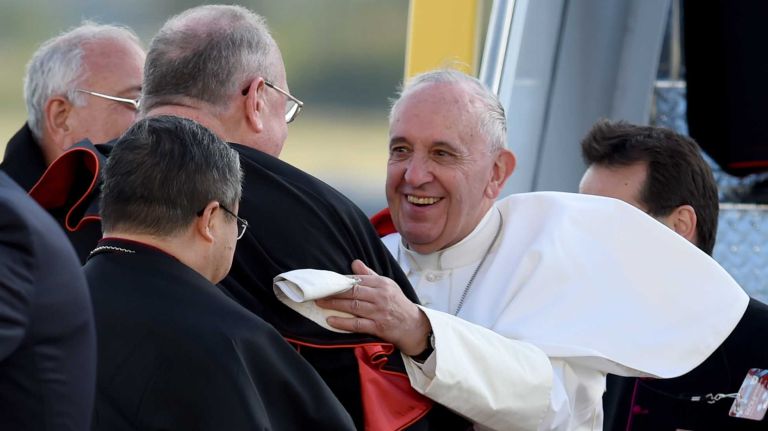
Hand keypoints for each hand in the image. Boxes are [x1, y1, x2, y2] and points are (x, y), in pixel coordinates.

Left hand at [316, 259, 430, 355]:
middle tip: (318, 292)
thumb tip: (354, 262)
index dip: (340, 281)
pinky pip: (357, 324)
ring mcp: (379, 312)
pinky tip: (331, 320)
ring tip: (320, 303)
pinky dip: (342, 322)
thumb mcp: (387, 286)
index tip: (327, 282)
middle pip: (352, 292)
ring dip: (334, 305)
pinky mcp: (378, 327)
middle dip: (333, 292)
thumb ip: (369, 275)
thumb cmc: (398, 305)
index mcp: (382, 284)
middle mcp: (380, 296)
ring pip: (352, 306)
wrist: (414, 326)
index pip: (357, 280)